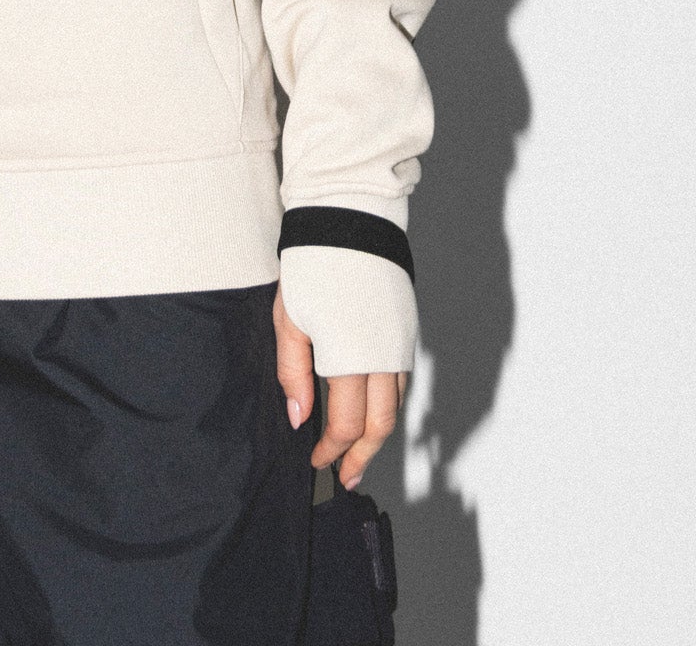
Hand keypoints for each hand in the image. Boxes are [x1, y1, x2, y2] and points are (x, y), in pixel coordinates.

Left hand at [273, 282, 406, 490]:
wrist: (349, 218)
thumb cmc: (314, 264)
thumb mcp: (289, 318)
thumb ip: (293, 372)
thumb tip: (298, 418)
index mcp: (350, 357)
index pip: (346, 424)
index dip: (332, 450)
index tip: (317, 461)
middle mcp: (383, 356)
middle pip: (380, 425)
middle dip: (363, 456)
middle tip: (347, 477)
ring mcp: (399, 342)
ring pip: (396, 404)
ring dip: (378, 432)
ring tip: (359, 450)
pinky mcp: (406, 329)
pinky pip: (401, 379)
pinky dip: (388, 403)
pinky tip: (372, 407)